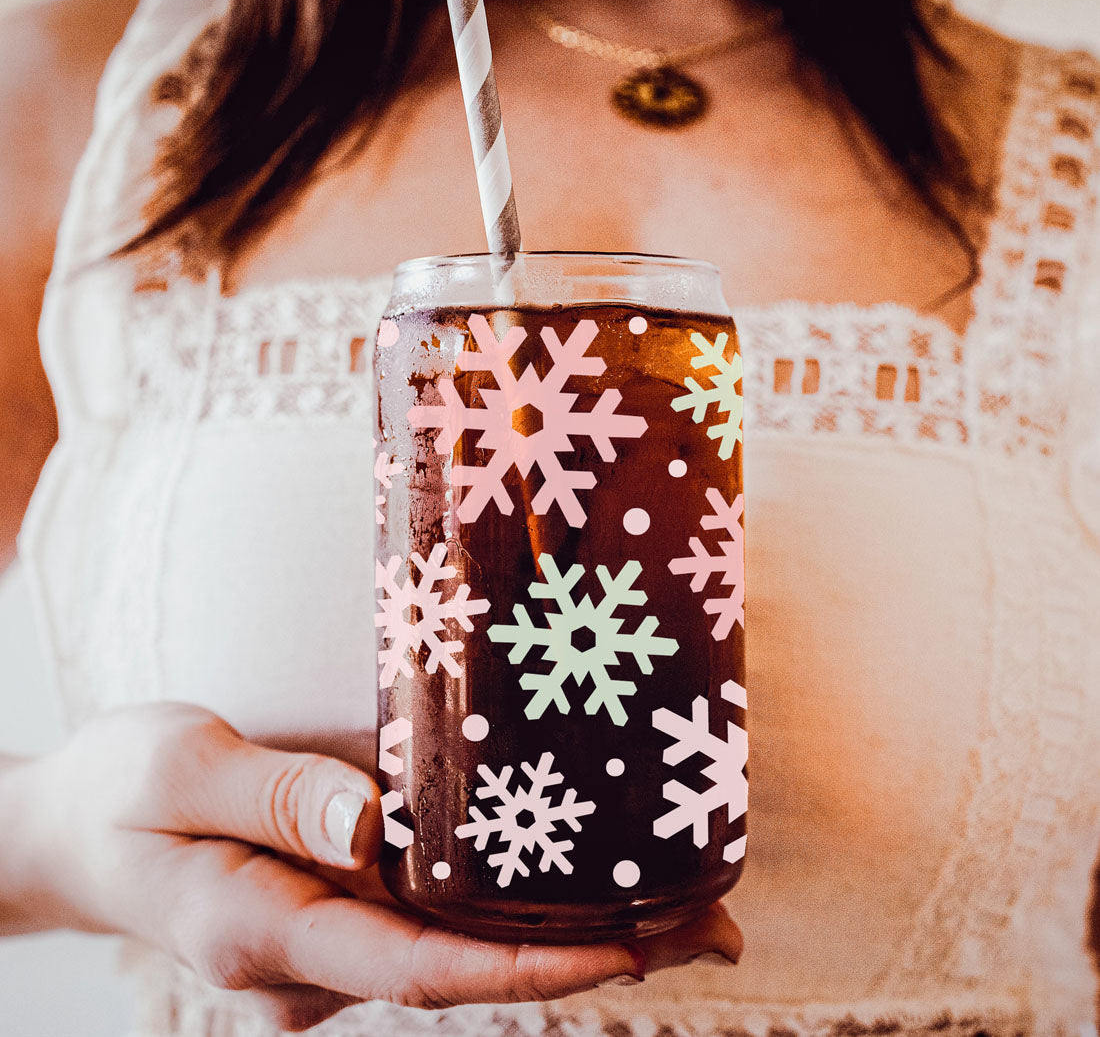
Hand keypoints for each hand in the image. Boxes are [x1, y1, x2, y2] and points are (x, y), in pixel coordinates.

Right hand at [17, 703, 741, 1030]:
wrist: (77, 830)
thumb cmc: (118, 795)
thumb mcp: (176, 769)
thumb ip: (272, 793)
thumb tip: (374, 823)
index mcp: (273, 931)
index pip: (424, 968)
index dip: (532, 966)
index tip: (630, 951)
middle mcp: (317, 952)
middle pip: (473, 964)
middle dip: (595, 954)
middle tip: (714, 927)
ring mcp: (333, 934)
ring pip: (469, 944)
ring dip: (575, 928)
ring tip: (685, 905)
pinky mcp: (342, 902)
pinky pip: (442, 913)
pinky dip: (520, 903)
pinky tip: (579, 876)